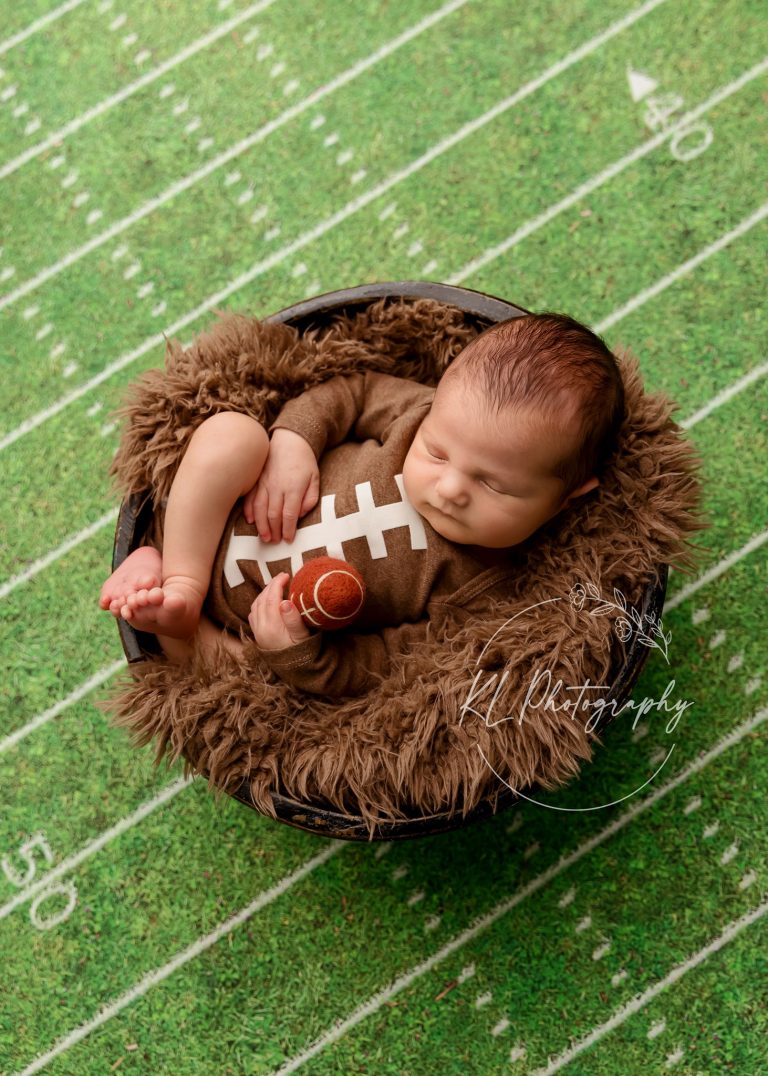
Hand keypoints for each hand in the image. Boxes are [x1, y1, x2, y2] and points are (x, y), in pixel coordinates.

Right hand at [243, 428, 319, 542]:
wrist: (290, 439)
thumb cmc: (304, 461)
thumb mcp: (315, 478)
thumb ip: (310, 499)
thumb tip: (299, 515)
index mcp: (293, 487)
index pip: (289, 515)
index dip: (288, 530)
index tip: (288, 540)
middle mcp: (277, 486)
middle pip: (273, 514)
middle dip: (273, 531)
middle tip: (274, 542)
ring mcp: (264, 482)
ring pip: (259, 508)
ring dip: (261, 525)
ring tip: (264, 537)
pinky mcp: (256, 479)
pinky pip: (249, 497)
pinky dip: (248, 510)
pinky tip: (250, 521)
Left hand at [248, 573, 311, 649]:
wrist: (295, 671)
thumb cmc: (302, 652)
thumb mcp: (302, 636)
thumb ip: (293, 619)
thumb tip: (285, 601)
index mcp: (272, 627)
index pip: (271, 598)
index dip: (277, 584)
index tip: (286, 575)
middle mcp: (261, 628)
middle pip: (262, 600)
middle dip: (271, 585)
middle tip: (283, 577)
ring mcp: (257, 632)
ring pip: (255, 605)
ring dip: (264, 592)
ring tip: (276, 585)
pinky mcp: (257, 635)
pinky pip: (253, 613)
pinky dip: (259, 602)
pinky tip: (267, 599)